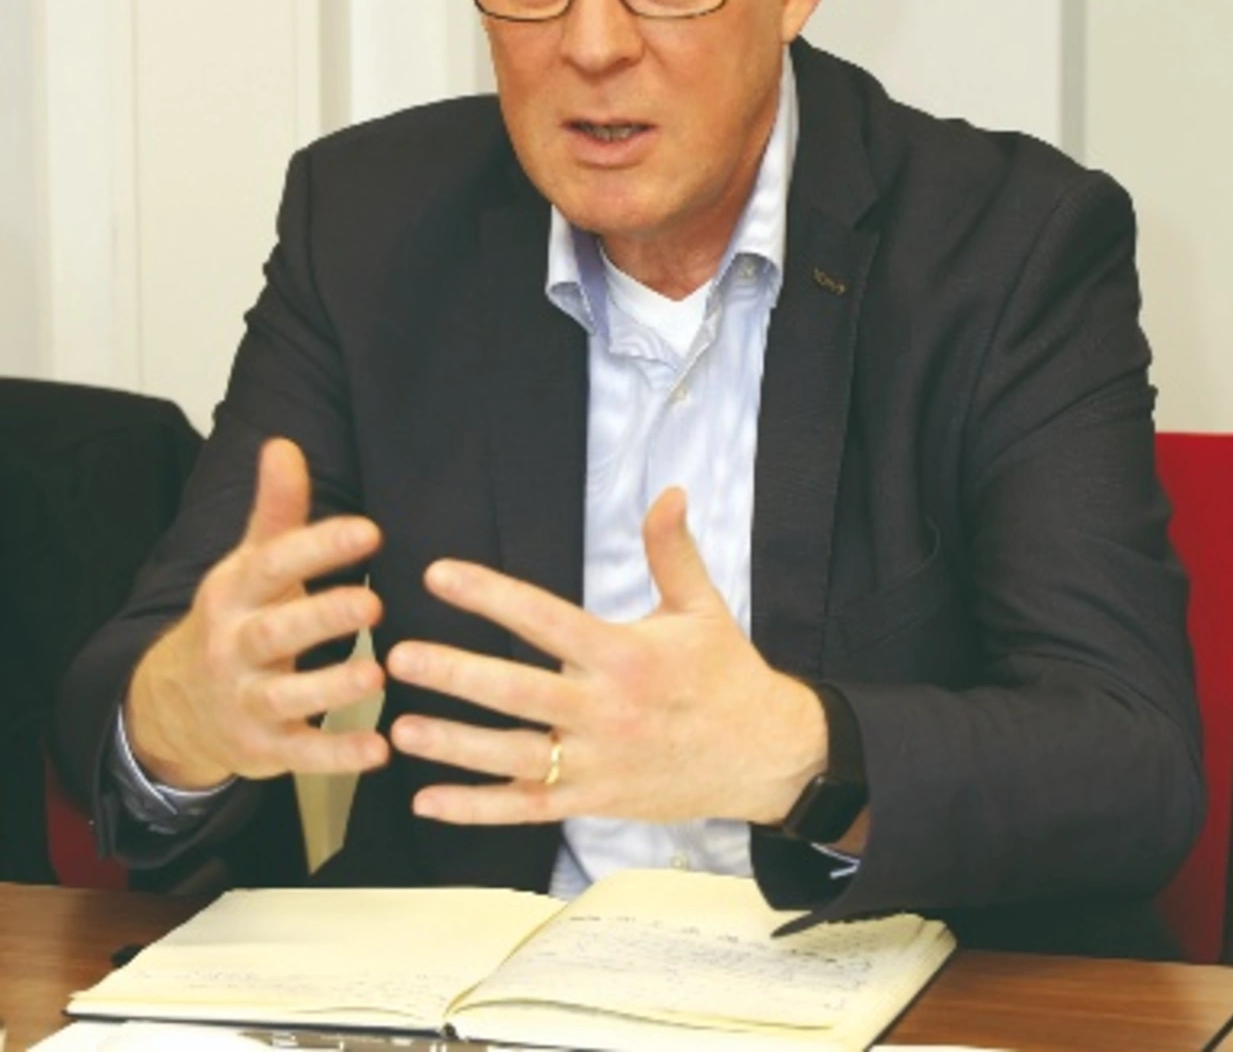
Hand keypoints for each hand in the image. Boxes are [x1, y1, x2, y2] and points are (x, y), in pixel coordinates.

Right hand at [125, 438, 389, 788]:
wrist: (176, 705)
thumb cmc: (237, 618)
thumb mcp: (250, 563)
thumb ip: (276, 511)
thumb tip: (283, 444)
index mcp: (235, 592)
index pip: (274, 564)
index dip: (318, 547)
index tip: (369, 530)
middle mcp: (234, 646)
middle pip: (275, 633)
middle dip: (322, 619)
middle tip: (374, 605)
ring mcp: (244, 701)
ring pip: (285, 697)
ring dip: (331, 688)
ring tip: (377, 675)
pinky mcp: (262, 750)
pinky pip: (300, 754)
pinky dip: (336, 755)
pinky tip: (378, 751)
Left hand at [385, 487, 826, 826]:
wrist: (766, 756)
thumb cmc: (727, 674)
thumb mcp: (701, 606)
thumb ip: (672, 549)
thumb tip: (669, 491)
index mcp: (625, 655)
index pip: (545, 619)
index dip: (490, 595)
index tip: (439, 574)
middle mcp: (607, 711)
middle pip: (518, 692)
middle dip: (456, 675)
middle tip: (399, 657)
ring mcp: (598, 764)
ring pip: (514, 757)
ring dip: (454, 745)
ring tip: (398, 728)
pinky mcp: (594, 802)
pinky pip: (528, 809)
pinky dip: (476, 810)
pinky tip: (427, 800)